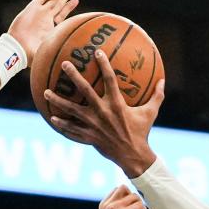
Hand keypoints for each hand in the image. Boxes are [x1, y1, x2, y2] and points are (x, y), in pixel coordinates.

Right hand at [7, 0, 78, 65]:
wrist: (18, 49)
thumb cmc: (32, 54)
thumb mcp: (51, 50)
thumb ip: (60, 48)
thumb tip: (74, 54)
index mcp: (49, 28)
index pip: (60, 15)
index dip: (67, 7)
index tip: (76, 0)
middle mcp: (44, 19)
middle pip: (57, 5)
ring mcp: (38, 13)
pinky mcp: (32, 8)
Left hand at [43, 50, 164, 176]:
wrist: (133, 156)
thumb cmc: (142, 132)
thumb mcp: (151, 113)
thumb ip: (157, 96)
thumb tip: (163, 80)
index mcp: (117, 104)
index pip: (110, 79)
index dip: (104, 64)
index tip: (96, 52)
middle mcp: (103, 112)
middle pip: (84, 90)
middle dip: (74, 76)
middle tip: (64, 64)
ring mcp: (93, 125)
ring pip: (71, 110)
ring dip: (58, 101)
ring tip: (45, 93)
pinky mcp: (88, 136)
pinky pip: (72, 129)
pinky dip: (62, 124)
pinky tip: (52, 117)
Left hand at [93, 185, 156, 208]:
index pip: (140, 205)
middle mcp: (114, 208)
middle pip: (133, 196)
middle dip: (138, 203)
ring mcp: (107, 204)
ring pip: (122, 188)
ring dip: (129, 195)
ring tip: (129, 205)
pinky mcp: (103, 204)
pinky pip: (113, 191)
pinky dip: (120, 194)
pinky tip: (122, 204)